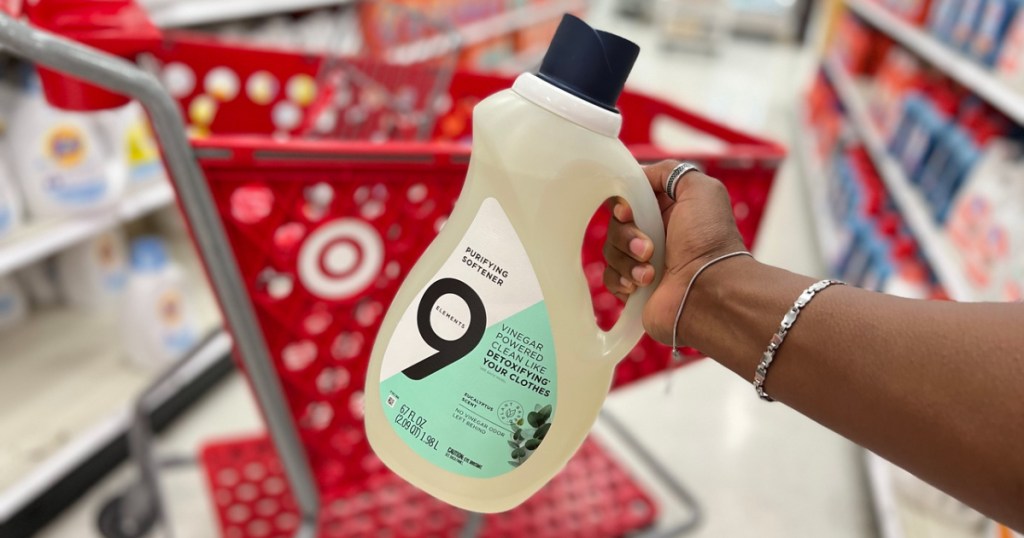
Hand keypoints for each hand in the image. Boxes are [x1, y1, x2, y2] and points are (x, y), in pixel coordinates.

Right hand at [603, 160, 745, 344]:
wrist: (708, 292)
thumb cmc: (707, 241)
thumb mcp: (700, 189)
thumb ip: (670, 171)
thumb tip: (641, 176)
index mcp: (669, 210)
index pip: (629, 198)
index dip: (623, 205)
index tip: (628, 213)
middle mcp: (657, 234)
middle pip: (616, 224)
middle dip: (626, 236)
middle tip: (648, 248)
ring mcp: (644, 262)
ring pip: (611, 251)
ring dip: (627, 260)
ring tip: (650, 273)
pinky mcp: (635, 287)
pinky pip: (610, 277)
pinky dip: (622, 280)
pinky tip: (639, 285)